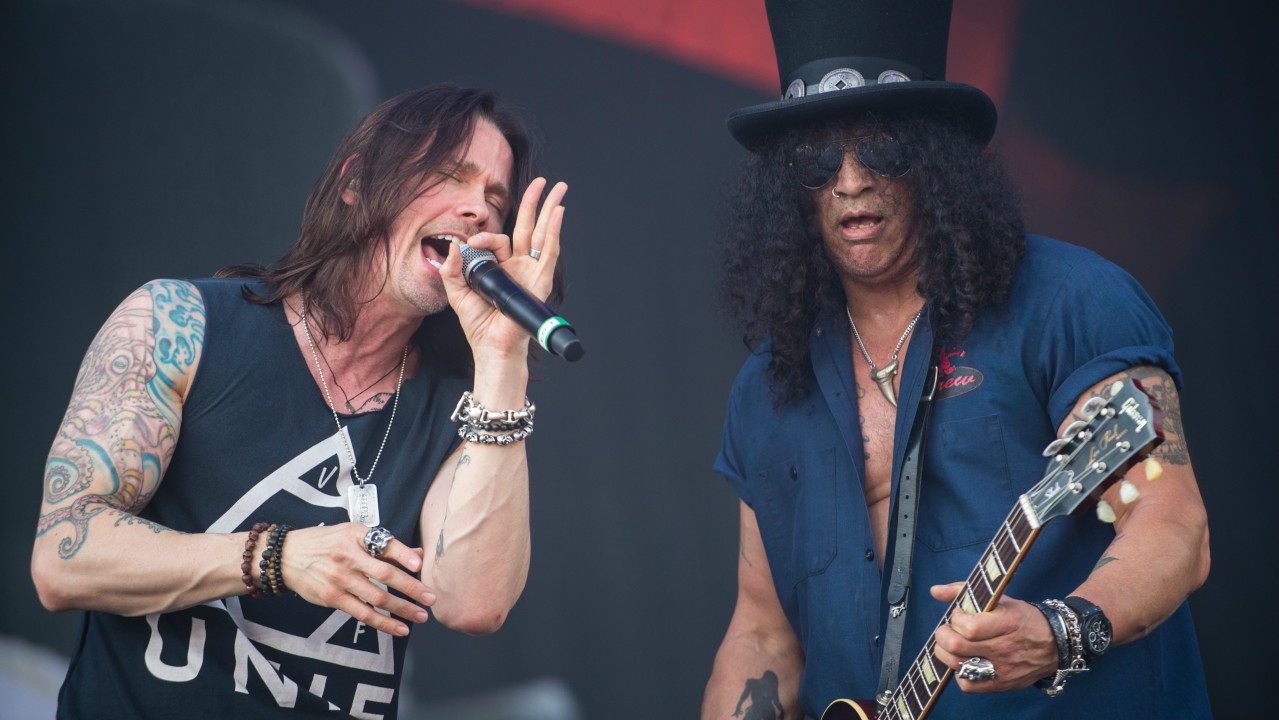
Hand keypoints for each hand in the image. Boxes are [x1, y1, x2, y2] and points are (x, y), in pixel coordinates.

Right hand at [277, 523, 435, 636]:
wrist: (286, 556)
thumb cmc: (326, 543)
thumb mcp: (353, 534)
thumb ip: (384, 545)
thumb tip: (417, 554)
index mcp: (355, 536)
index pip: (383, 544)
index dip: (402, 555)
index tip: (420, 565)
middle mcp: (347, 557)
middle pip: (384, 574)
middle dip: (410, 587)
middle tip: (431, 597)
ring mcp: (339, 579)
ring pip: (376, 597)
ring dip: (401, 609)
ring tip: (421, 616)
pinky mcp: (333, 598)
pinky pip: (362, 613)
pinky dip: (383, 623)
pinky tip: (399, 628)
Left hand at [439, 177, 567, 360]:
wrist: (491, 347)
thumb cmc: (478, 325)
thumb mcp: (456, 293)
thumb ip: (451, 269)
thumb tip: (455, 246)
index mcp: (501, 268)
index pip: (497, 240)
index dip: (484, 237)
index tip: (470, 244)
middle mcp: (519, 267)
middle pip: (529, 228)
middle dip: (535, 203)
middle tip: (543, 182)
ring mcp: (532, 272)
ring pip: (542, 235)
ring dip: (551, 209)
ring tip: (559, 187)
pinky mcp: (541, 281)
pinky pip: (549, 253)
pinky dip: (554, 232)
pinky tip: (558, 213)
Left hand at [930, 583, 1057, 692]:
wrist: (1056, 644)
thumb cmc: (1024, 618)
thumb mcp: (1000, 599)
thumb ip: (965, 591)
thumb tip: (935, 591)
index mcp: (1006, 623)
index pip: (968, 627)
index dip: (955, 620)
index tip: (958, 616)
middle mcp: (1004, 648)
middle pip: (957, 646)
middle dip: (943, 636)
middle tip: (947, 631)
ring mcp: (1002, 669)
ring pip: (958, 666)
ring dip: (946, 654)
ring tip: (952, 645)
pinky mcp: (1001, 684)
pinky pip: (968, 685)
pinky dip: (959, 673)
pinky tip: (964, 662)